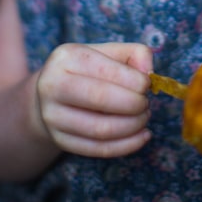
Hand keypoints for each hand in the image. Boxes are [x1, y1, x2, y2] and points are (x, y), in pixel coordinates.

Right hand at [35, 41, 152, 158]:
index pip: (105, 71)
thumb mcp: (108, 52)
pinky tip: (142, 135)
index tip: (147, 85)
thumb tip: (149, 75)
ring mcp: (53, 116)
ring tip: (143, 117)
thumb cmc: (88, 70)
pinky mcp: (60, 139)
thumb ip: (135, 54)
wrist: (52, 94)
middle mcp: (52, 86)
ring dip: (133, 126)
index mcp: (66, 57)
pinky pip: (98, 149)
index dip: (134, 81)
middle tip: (146, 103)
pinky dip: (127, 145)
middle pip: (100, 99)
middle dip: (134, 104)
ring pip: (101, 129)